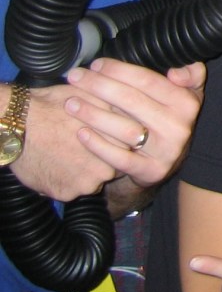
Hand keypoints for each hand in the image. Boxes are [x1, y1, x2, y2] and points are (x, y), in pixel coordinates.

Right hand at [9, 81, 119, 200]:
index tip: (108, 138)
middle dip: (103, 159)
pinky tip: (55, 163)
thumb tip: (131, 109)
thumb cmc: (56, 106)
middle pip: (113, 167)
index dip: (119, 143)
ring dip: (84, 170)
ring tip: (68, 153)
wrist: (20, 124)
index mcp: (119, 143)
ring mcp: (87, 182)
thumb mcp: (94, 98)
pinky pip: (71, 188)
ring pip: (92, 180)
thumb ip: (116, 110)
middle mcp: (108, 167)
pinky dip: (65, 179)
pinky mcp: (67, 193)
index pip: (130, 150)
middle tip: (83, 146)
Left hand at [64, 59, 204, 189]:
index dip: (119, 70)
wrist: (169, 161)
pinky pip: (118, 158)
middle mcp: (179, 127)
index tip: (96, 64)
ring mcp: (165, 150)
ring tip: (70, 102)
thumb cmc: (171, 117)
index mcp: (187, 103)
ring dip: (92, 114)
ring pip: (123, 129)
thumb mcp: (189, 92)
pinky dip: (97, 144)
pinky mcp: (150, 171)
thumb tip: (176, 72)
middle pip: (131, 101)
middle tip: (75, 77)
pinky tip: (80, 132)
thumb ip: (191, 73)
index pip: (148, 81)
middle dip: (99, 86)